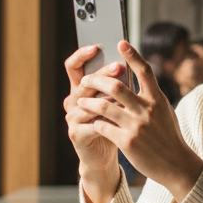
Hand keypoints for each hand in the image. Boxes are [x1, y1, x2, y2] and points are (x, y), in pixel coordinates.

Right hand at [63, 45, 121, 202]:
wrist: (105, 157)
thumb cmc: (115, 125)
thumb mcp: (118, 102)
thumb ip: (119, 85)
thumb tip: (130, 62)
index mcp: (80, 89)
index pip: (74, 66)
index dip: (81, 55)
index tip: (96, 46)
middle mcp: (72, 101)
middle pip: (84, 82)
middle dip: (103, 74)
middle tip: (120, 67)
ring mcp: (72, 118)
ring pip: (89, 102)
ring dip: (108, 96)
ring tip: (125, 91)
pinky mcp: (76, 134)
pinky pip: (93, 123)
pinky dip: (108, 119)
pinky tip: (122, 116)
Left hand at [78, 41, 202, 202]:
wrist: (176, 165)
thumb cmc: (169, 137)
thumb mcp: (165, 112)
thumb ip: (151, 97)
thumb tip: (139, 79)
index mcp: (157, 99)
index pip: (144, 71)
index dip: (132, 55)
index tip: (120, 43)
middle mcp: (147, 110)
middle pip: (116, 86)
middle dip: (96, 80)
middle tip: (86, 79)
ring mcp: (137, 126)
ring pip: (104, 106)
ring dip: (89, 102)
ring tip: (80, 101)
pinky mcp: (128, 142)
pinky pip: (103, 127)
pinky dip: (95, 123)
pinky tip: (92, 123)